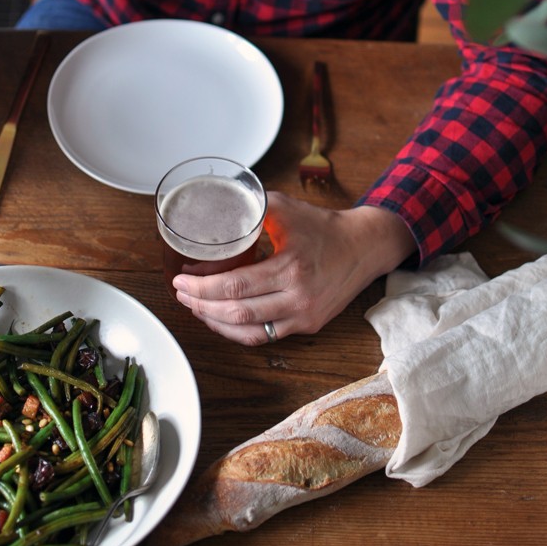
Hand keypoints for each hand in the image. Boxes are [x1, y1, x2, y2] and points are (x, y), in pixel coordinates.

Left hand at [172, 192, 415, 344]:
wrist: (364, 247)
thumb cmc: (323, 226)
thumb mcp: (285, 208)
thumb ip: (251, 208)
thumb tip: (215, 208)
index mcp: (290, 266)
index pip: (235, 285)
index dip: (202, 287)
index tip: (181, 279)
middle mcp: (297, 296)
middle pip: (236, 311)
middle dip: (201, 305)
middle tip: (181, 293)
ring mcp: (303, 315)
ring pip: (248, 331)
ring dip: (215, 322)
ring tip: (196, 307)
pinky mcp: (308, 325)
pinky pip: (264, 337)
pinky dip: (237, 332)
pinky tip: (221, 321)